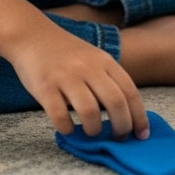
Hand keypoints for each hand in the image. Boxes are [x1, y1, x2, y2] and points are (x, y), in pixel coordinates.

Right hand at [9, 23, 148, 139]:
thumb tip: (126, 115)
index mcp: (104, 61)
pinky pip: (60, 115)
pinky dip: (67, 128)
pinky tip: (68, 129)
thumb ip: (108, 80)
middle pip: (115, 102)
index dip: (139, 116)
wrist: (32, 36)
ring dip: (94, 129)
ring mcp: (66, 76)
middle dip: (122, 127)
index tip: (142, 135)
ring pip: (90, 112)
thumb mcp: (93, 58)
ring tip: (92, 132)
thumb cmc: (66, 53)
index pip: (130, 92)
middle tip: (119, 138)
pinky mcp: (44, 86)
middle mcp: (88, 67)